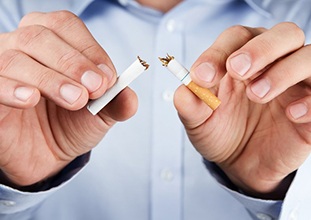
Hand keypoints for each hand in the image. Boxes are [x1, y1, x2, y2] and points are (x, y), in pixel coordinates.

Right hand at [0, 11, 137, 186]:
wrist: (47, 154)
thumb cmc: (71, 123)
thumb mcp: (100, 113)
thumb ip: (116, 103)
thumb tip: (130, 97)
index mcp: (50, 41)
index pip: (65, 26)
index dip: (89, 49)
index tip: (108, 79)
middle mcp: (21, 48)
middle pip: (39, 37)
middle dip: (72, 63)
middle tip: (94, 89)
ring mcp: (0, 69)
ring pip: (15, 59)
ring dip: (50, 79)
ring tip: (75, 99)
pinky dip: (11, 88)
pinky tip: (30, 98)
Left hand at [174, 22, 309, 198]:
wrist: (240, 162)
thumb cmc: (220, 131)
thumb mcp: (198, 120)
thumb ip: (190, 104)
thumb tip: (184, 90)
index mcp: (241, 59)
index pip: (237, 38)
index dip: (218, 51)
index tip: (201, 76)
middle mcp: (272, 64)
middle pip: (282, 34)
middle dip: (260, 49)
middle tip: (237, 70)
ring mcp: (296, 85)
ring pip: (308, 56)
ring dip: (283, 71)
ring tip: (256, 94)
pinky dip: (310, 101)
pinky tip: (290, 114)